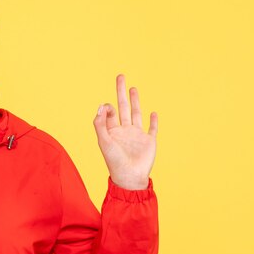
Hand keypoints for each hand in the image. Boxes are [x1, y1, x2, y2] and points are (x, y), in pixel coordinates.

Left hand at [93, 75, 157, 189]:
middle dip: (121, 92)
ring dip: (135, 101)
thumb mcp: (104, 141)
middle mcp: (124, 130)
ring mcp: (137, 135)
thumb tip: (101, 105)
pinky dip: (153, 120)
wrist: (130, 177)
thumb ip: (100, 124)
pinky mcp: (149, 141)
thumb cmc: (114, 162)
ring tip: (133, 88)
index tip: (107, 109)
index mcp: (112, 130)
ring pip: (136, 113)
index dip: (107, 107)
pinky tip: (153, 112)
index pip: (109, 112)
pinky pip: (152, 128)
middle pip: (122, 106)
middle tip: (120, 76)